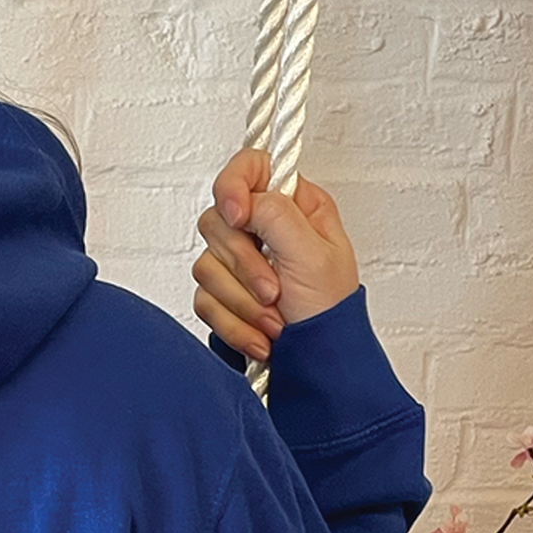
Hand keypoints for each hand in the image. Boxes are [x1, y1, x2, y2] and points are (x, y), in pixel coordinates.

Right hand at [192, 147, 359, 362]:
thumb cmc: (329, 311)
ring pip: (206, 267)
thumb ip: (277, 215)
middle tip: (274, 291)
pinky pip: (204, 302)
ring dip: (241, 302)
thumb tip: (245, 198)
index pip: (250, 168)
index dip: (234, 186)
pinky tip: (260, 336)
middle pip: (218, 223)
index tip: (239, 217)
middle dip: (244, 266)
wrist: (316, 364)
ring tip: (273, 320)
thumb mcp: (314, 255)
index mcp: (293, 207)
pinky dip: (232, 324)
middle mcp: (262, 230)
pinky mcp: (222, 298)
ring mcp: (238, 265)